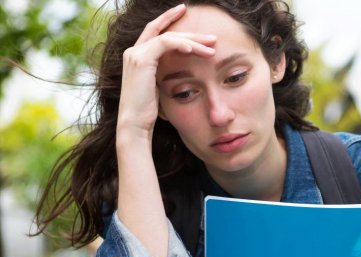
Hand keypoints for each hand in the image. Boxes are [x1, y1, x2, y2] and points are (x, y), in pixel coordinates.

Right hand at [116, 4, 215, 142]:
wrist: (135, 124)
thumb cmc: (149, 111)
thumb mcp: (160, 86)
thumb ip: (166, 73)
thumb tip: (185, 71)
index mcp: (138, 56)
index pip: (156, 31)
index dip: (169, 18)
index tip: (186, 12)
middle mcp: (133, 51)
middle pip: (165, 31)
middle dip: (190, 32)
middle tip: (212, 37)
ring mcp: (135, 54)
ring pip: (168, 37)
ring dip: (192, 40)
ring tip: (211, 46)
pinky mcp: (140, 60)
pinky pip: (164, 44)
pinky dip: (181, 44)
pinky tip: (195, 50)